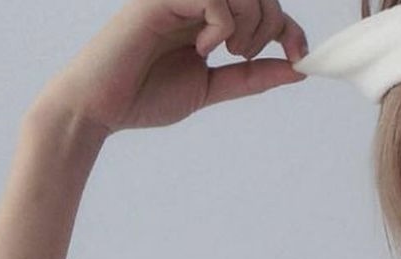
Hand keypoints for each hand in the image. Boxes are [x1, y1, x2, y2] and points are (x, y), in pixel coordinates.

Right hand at [29, 0, 309, 137]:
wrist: (101, 106)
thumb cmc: (147, 95)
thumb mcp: (212, 88)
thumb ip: (251, 77)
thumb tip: (297, 69)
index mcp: (206, 14)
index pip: (263, 4)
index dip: (289, 26)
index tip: (299, 56)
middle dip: (271, 24)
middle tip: (245, 56)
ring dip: (248, 24)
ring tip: (227, 53)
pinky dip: (220, 25)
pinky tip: (201, 47)